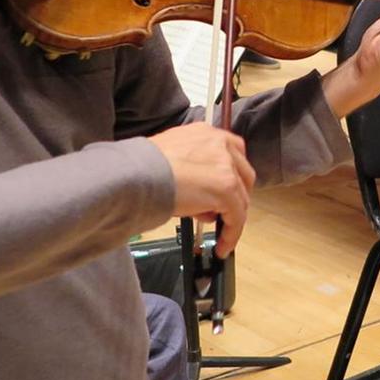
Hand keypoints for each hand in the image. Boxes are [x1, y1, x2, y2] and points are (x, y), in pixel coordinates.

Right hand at [146, 124, 253, 254]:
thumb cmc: (143, 168)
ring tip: (216, 231)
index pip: (232, 153)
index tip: (227, 192)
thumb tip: (200, 192)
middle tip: (223, 213)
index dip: (232, 176)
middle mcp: (220, 144)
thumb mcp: (173, 157)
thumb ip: (194, 167)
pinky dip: (232, 234)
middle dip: (236, 196)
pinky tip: (223, 246)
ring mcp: (226, 165)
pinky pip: (237, 216)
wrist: (136, 174)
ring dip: (231, 217)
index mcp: (207, 133)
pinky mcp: (226, 188)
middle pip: (243, 175)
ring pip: (241, 198)